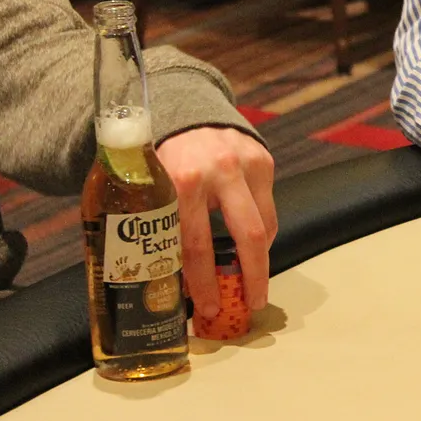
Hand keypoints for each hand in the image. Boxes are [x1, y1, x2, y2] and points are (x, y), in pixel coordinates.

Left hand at [156, 127, 276, 318]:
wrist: (184, 112)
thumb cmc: (162, 161)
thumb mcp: (152, 190)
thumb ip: (160, 226)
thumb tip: (168, 283)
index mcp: (182, 182)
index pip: (196, 244)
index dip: (202, 282)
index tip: (207, 308)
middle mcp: (219, 171)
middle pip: (248, 236)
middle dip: (253, 276)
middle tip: (252, 302)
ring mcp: (247, 163)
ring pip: (265, 225)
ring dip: (260, 257)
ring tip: (252, 278)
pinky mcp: (264, 160)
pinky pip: (268, 207)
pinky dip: (260, 230)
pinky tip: (248, 241)